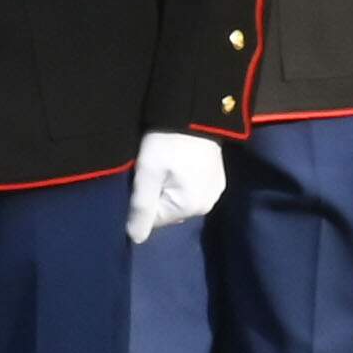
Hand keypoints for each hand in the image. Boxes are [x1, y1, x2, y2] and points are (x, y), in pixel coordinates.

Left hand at [126, 130, 227, 244]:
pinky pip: (191, 189)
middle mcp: (206, 206)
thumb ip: (141, 208)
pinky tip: (176, 164)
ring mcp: (214, 193)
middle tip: (150, 170)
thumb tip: (136, 239)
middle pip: (167, 210)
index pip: (154, 220)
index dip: (140, 203)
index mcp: (190, 208)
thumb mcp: (147, 173)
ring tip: (163, 165)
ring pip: (178, 200)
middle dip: (154, 196)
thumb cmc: (167, 143)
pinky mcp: (217, 180)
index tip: (138, 181)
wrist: (195, 113)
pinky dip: (180, 181)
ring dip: (166, 188)